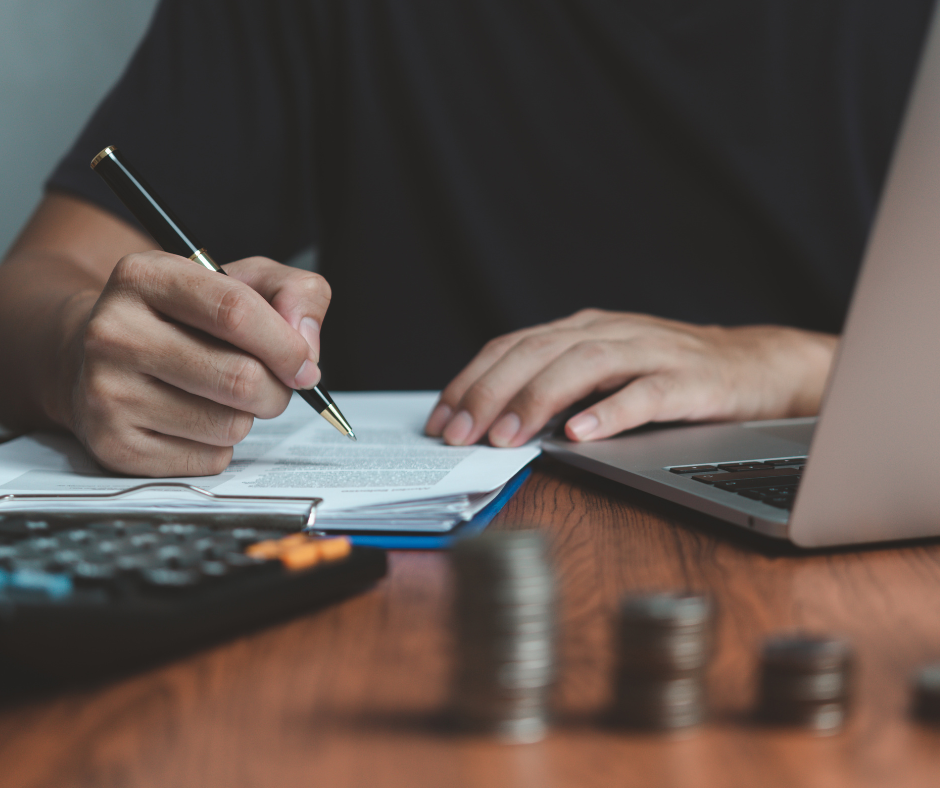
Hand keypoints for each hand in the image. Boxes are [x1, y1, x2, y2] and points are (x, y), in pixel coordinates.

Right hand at [63, 252, 330, 475]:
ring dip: (248, 417)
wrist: (106, 356)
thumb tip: (305, 343)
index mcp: (145, 276)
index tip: (304, 363)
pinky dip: (220, 445)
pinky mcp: (113, 446)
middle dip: (278, 389)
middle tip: (273, 385)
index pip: (236, 311)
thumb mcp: (242, 281)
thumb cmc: (187, 318)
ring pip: (230, 425)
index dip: (286, 344)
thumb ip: (294, 293)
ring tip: (224, 396)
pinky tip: (195, 420)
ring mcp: (106, 393)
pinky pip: (208, 459)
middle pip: (241, 378)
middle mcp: (114, 332)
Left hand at [425, 309, 836, 446]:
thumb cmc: (665, 373)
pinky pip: (645, 394)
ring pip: (583, 365)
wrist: (752, 365)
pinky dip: (611, 412)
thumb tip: (490, 422)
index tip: (442, 420)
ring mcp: (650, 352)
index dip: (471, 381)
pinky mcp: (688, 379)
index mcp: (580, 329)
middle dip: (491, 393)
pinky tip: (582, 433)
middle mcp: (609, 332)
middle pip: (537, 352)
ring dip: (538, 400)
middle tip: (462, 434)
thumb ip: (554, 385)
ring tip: (507, 436)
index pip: (511, 346)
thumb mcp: (601, 371)